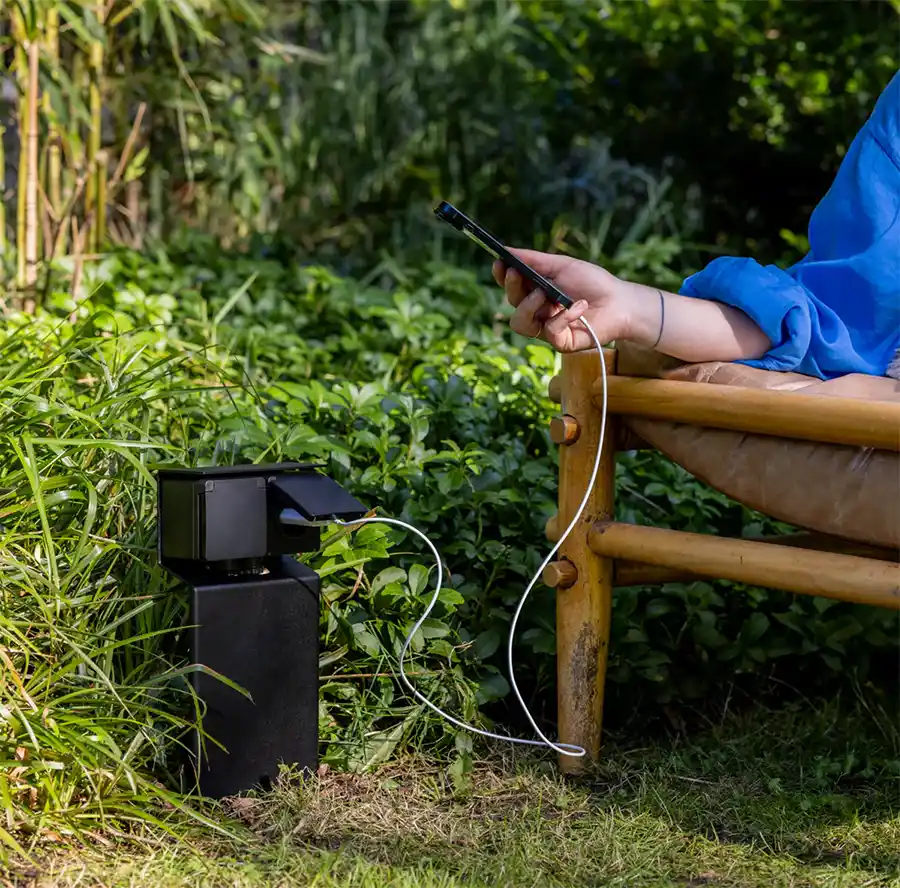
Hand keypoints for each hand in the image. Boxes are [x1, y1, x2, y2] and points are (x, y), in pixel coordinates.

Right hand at [492, 249, 631, 351]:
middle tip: (518, 273)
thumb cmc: (593, 283)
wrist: (620, 303)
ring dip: (528, 306)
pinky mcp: (560, 343)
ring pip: (520, 324)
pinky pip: (549, 331)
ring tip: (545, 294)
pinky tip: (579, 306)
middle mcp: (539, 312)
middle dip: (512, 288)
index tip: (499, 264)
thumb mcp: (562, 266)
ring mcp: (547, 329)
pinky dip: (564, 316)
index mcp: (537, 292)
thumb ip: (534, 260)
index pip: (512, 287)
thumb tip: (506, 250)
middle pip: (512, 304)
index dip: (502, 277)